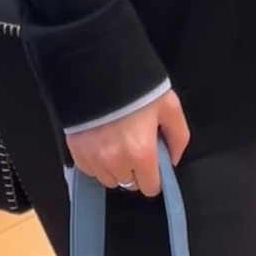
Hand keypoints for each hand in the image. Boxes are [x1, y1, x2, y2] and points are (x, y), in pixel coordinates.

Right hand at [65, 89, 189, 196]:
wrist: (98, 68)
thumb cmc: (137, 86)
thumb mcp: (169, 106)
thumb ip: (178, 136)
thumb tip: (173, 159)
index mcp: (141, 153)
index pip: (150, 187)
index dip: (154, 178)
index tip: (153, 165)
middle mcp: (116, 162)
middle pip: (129, 184)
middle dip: (135, 171)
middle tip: (134, 148)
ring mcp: (94, 159)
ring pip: (108, 180)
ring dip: (115, 169)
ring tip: (117, 145)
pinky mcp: (77, 152)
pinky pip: (90, 170)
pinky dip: (96, 163)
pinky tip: (101, 144)